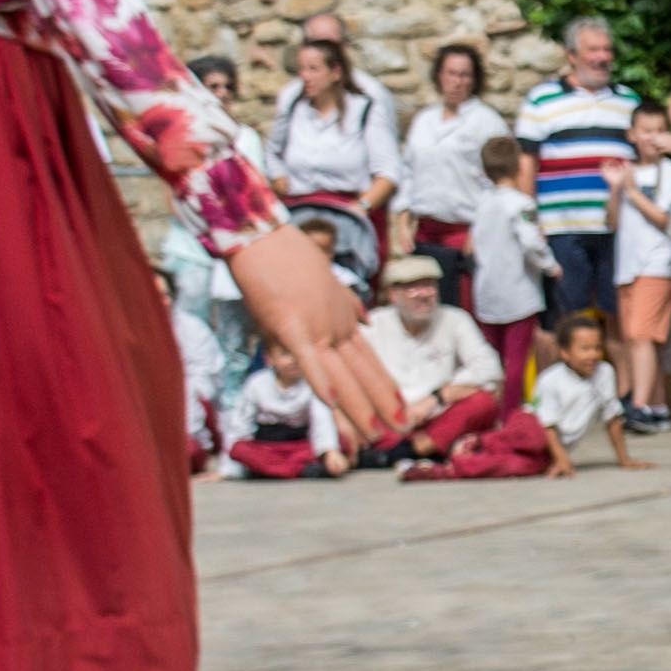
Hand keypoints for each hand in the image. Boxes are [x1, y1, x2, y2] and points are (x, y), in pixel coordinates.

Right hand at [226, 223, 408, 443]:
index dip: (386, 387)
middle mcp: (337, 327)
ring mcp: (316, 328)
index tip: (403, 408)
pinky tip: (329, 402)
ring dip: (358, 406)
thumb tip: (365, 319)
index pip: (370, 361)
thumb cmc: (291, 259)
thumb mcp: (329, 283)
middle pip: (362, 374)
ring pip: (342, 374)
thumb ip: (348, 304)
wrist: (267, 236)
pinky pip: (307, 358)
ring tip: (375, 433)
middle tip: (402, 431)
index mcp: (344, 320)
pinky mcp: (290, 326)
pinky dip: (318, 379)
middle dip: (381, 405)